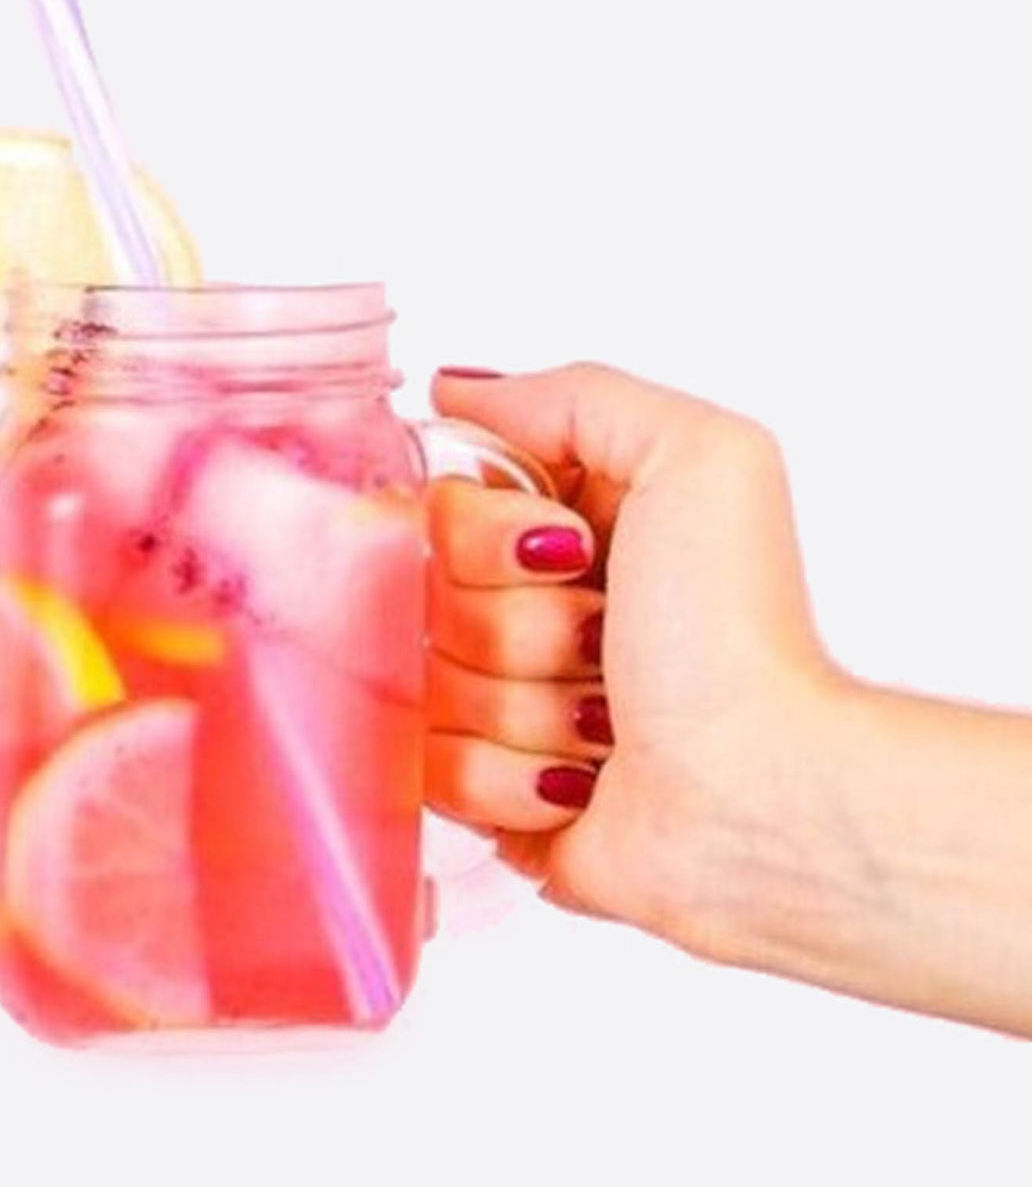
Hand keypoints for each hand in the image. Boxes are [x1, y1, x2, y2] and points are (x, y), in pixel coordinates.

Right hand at [426, 362, 842, 957]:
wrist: (760, 797)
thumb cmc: (737, 634)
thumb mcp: (697, 457)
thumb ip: (574, 397)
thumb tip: (457, 390)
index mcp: (567, 527)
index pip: (440, 506)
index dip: (483, 530)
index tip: (565, 549)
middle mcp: (529, 609)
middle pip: (425, 597)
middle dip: (515, 621)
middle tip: (603, 640)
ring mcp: (503, 704)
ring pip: (427, 685)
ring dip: (524, 706)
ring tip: (606, 723)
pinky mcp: (488, 793)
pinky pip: (431, 770)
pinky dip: (512, 780)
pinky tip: (581, 782)